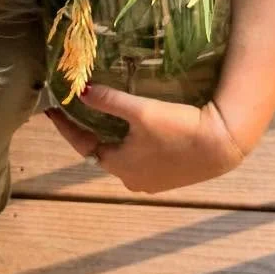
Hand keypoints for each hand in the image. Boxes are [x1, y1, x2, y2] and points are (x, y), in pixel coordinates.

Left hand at [45, 85, 245, 194]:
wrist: (222, 145)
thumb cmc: (179, 128)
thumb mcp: (140, 111)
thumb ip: (109, 101)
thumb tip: (81, 91)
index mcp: (119, 165)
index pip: (82, 144)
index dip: (66, 125)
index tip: (52, 109)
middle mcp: (130, 179)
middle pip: (101, 151)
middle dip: (88, 131)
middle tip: (76, 110)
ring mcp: (150, 182)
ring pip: (121, 156)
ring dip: (110, 137)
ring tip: (102, 116)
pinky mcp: (167, 176)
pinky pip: (138, 159)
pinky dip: (130, 144)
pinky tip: (134, 131)